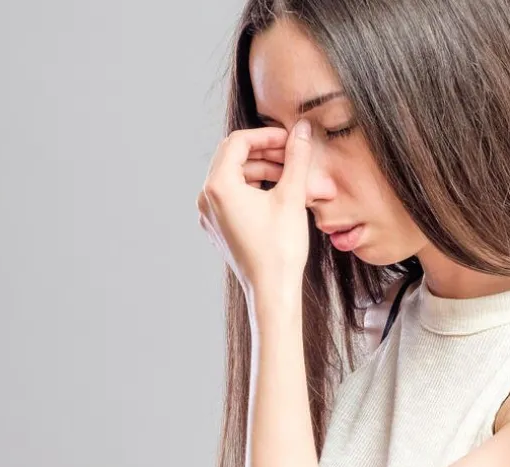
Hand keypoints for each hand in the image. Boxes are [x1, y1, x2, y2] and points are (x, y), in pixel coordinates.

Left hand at [197, 119, 313, 301]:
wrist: (272, 292)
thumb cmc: (280, 248)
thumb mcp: (292, 197)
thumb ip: (297, 158)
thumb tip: (303, 130)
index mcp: (219, 187)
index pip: (238, 143)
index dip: (267, 135)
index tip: (290, 139)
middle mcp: (206, 199)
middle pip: (233, 158)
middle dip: (265, 152)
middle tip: (292, 154)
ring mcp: (209, 215)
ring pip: (234, 178)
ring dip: (262, 170)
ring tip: (291, 177)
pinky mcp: (218, 228)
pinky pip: (232, 197)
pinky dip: (254, 189)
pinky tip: (279, 195)